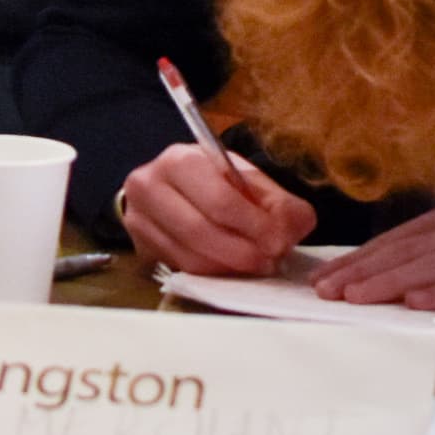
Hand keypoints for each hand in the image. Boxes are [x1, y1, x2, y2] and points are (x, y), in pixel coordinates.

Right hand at [115, 143, 316, 276]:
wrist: (169, 188)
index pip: (219, 200)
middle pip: (200, 231)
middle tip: (271, 260)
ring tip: (257, 265)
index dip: (254, 225)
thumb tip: (295, 226)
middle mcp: (149, 186)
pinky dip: (216, 274)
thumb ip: (276, 200)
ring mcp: (139, 220)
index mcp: (180, 160)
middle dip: (243, 251)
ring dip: (232, 268)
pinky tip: (234, 269)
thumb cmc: (212, 180)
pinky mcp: (141, 249)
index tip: (280, 242)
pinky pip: (184, 270)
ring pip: (191, 257)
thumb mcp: (244, 178)